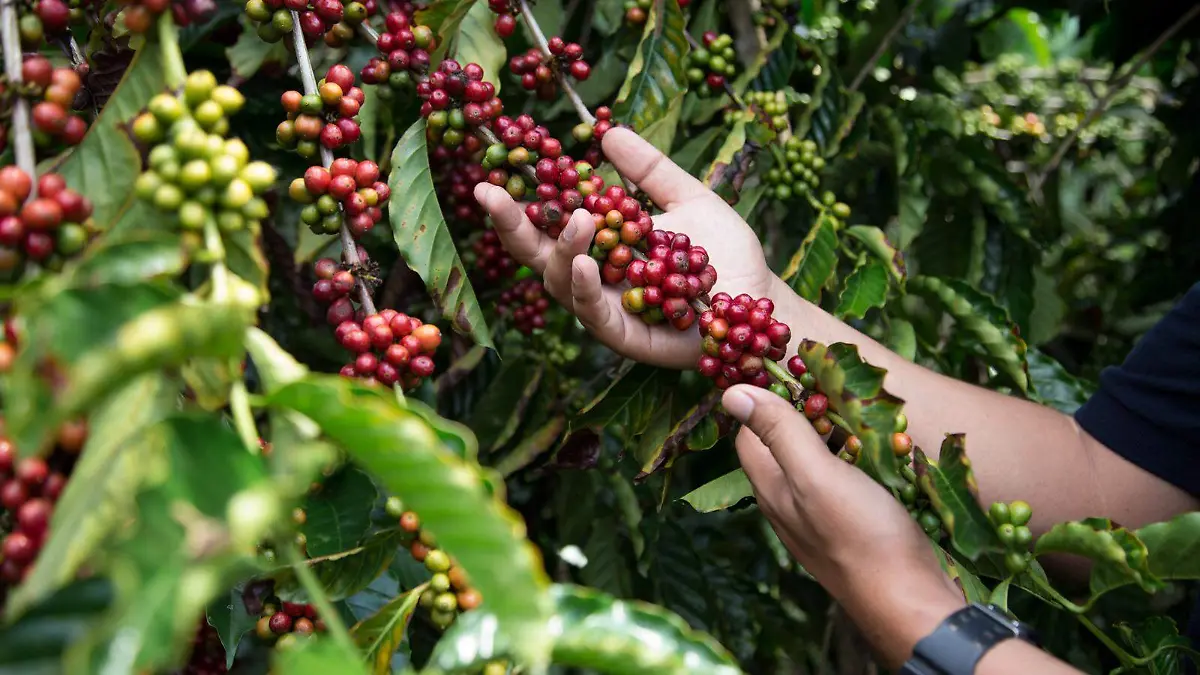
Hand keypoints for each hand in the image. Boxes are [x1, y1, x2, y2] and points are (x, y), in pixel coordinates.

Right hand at [473, 127, 777, 369]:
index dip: (517, 206)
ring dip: (563, 251)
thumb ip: (649, 170)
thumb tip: (608, 131)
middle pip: (540, 257)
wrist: (761, 300)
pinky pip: (596, 317)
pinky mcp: (628, 337)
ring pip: (563, 285)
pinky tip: (586, 263)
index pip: (548, 226)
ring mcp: (608, 311)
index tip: (490, 178)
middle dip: (512, 227)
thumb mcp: (688, 198)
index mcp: (601, 247)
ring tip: (578, 219)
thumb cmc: (724, 255)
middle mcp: (595, 281)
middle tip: (494, 194)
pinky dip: (586, 291)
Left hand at [720, 384, 966, 666]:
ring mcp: (822, 514)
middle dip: (802, 410)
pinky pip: (845, 478)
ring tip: (858, 403)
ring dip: (832, 432)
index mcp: (771, 487)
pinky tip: (879, 443)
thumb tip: (731, 392)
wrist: (911, 600)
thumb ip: (778, 432)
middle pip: (782, 443)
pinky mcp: (853, 521)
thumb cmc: (861, 536)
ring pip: (816, 460)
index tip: (788, 367)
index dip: (761, 398)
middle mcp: (789, 501)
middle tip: (832, 380)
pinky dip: (856, 455)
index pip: (748, 432)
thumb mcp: (816, 475)